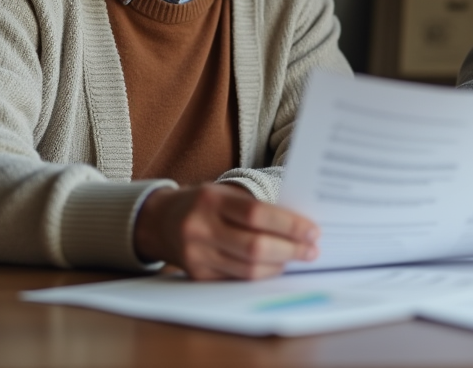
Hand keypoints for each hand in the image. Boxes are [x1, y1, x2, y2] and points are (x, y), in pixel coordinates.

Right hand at [133, 183, 318, 279]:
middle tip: (312, 249)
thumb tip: (299, 225)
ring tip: (298, 257)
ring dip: (280, 265)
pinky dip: (262, 274)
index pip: (257, 214)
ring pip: (247, 269)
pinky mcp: (197, 275)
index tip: (312, 230)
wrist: (160, 220)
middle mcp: (200, 227)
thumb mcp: (224, 193)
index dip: (289, 224)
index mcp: (211, 200)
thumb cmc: (204, 203)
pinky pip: (237, 279)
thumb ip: (256, 205)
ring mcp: (196, 255)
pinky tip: (276, 266)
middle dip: (290, 249)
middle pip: (254, 246)